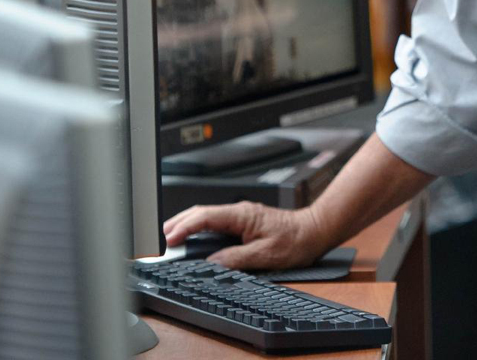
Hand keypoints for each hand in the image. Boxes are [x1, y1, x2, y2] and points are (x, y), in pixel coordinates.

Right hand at [163, 201, 326, 269]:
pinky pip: (216, 221)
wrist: (315, 231)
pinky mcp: (245, 221)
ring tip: (172, 237)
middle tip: (162, 237)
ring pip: (208, 215)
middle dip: (180, 222)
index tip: (170, 238)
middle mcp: (240, 211)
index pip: (206, 217)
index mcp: (242, 215)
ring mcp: (242, 215)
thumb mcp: (265, 256)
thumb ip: (236, 259)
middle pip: (202, 212)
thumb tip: (212, 264)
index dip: (185, 226)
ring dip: (189, 224)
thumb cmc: (296, 240)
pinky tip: (195, 236)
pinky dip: (201, 227)